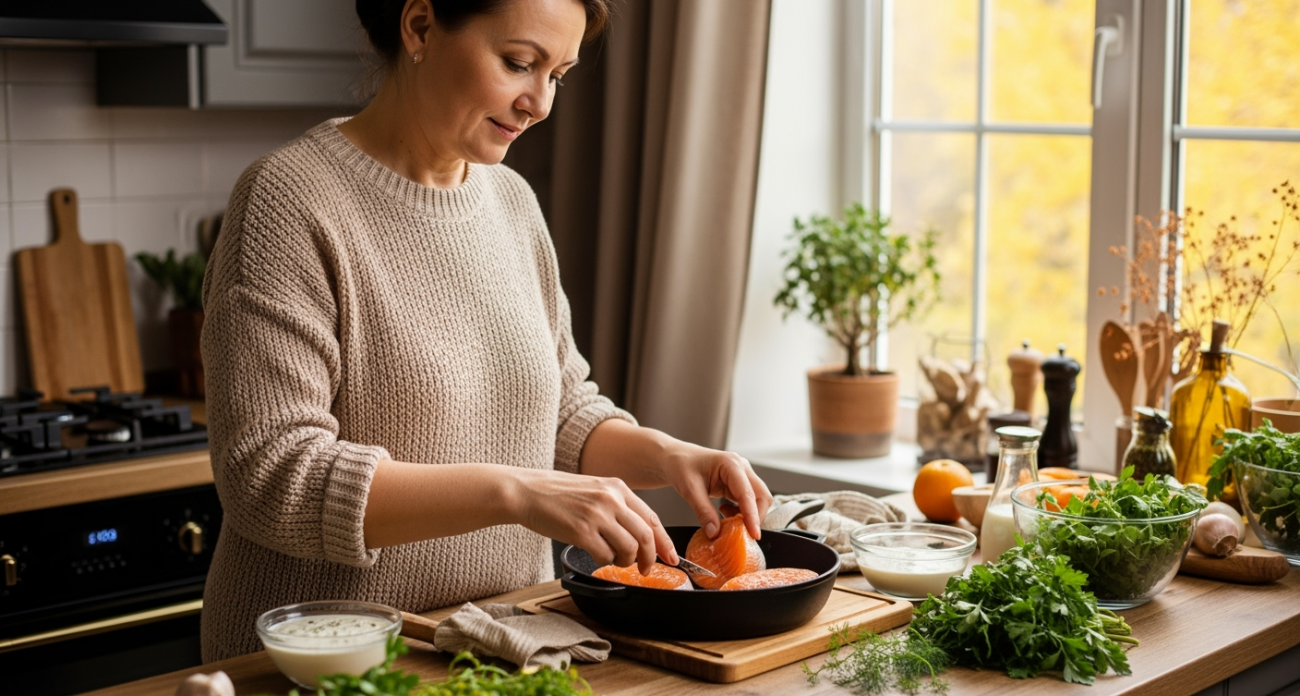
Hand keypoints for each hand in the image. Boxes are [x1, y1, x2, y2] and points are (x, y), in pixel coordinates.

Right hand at [511, 468, 677, 574]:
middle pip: (646, 536)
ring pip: (629, 548)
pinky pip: (605, 556)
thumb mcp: (594, 489)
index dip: (664, 542)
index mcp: (618, 487)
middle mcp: (611, 499)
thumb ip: (616, 505)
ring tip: (614, 560)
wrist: (527, 491)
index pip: (652, 518)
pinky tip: (595, 556)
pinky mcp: (581, 531)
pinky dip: (604, 561)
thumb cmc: (557, 494)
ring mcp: (597, 515)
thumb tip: (637, 532)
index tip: (671, 557)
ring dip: (625, 561)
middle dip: (649, 558)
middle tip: (645, 570)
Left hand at [663, 445, 772, 539]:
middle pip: (761, 496)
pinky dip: (741, 513)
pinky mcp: (738, 484)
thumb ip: (703, 511)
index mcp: (731, 464)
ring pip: (757, 500)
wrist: (677, 458)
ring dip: (747, 516)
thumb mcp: (689, 489)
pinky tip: (725, 513)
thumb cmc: (681, 466)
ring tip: (728, 522)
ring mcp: (742, 475)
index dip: (752, 515)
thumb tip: (714, 533)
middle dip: (755, 517)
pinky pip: (748, 502)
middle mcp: (741, 468)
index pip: (748, 493)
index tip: (753, 534)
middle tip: (741, 534)